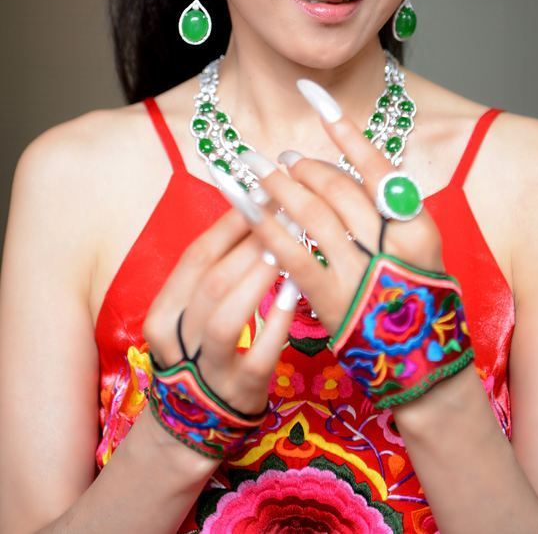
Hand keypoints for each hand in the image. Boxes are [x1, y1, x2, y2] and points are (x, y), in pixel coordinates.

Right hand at [142, 208, 297, 416]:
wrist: (194, 422)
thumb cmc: (205, 346)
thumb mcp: (195, 308)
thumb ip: (218, 267)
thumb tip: (257, 207)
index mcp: (165, 308)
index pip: (197, 255)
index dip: (231, 221)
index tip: (263, 192)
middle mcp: (178, 337)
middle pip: (212, 279)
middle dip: (252, 241)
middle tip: (289, 212)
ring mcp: (207, 367)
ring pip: (227, 316)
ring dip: (259, 277)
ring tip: (288, 249)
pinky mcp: (238, 391)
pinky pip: (259, 355)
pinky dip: (277, 322)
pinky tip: (295, 295)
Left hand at [210, 79, 445, 337]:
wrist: (420, 360)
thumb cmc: (416, 296)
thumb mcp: (418, 246)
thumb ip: (391, 208)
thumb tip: (359, 165)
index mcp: (417, 222)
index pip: (375, 164)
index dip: (342, 129)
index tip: (314, 97)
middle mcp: (392, 242)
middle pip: (338, 187)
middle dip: (304, 167)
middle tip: (282, 158)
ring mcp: (362, 271)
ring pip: (312, 215)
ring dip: (279, 190)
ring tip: (258, 176)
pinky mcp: (334, 299)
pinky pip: (293, 255)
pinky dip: (269, 229)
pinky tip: (249, 213)